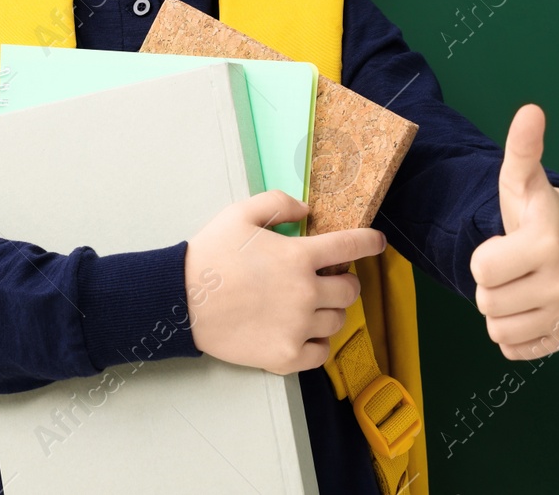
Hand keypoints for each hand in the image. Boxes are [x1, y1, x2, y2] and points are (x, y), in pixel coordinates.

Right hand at [184, 190, 386, 374]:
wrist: (182, 300)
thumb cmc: (210, 255)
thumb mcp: (241, 213)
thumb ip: (279, 203)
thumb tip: (307, 211)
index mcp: (299, 257)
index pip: (352, 247)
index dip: (370, 242)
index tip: (376, 242)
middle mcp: (306, 293)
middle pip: (351, 290)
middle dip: (343, 281)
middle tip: (325, 279)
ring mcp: (298, 328)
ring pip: (338, 321)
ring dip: (329, 310)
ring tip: (307, 305)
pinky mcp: (286, 356)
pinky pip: (321, 353)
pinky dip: (317, 342)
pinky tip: (302, 331)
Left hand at [468, 104, 558, 360]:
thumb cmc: (532, 213)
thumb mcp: (520, 181)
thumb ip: (522, 149)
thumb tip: (530, 110)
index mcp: (548, 244)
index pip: (481, 269)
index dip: (483, 255)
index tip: (505, 242)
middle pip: (486, 302)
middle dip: (490, 283)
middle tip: (512, 265)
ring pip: (497, 329)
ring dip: (499, 309)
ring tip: (519, 283)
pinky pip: (513, 349)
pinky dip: (514, 332)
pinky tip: (529, 305)